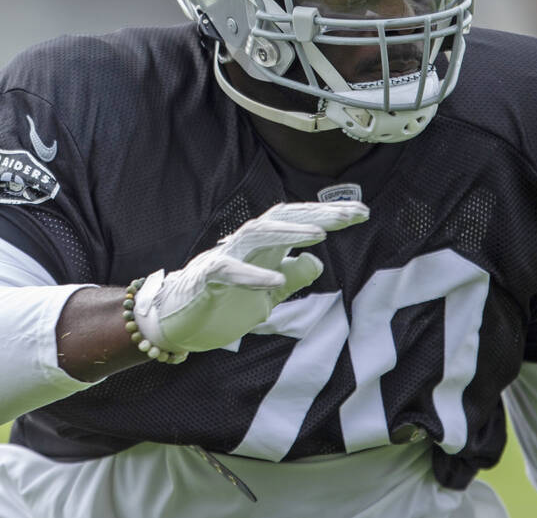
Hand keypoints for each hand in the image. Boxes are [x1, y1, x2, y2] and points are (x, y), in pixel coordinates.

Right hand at [133, 201, 368, 352]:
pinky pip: (228, 272)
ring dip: (288, 234)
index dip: (328, 215)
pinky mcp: (205, 279)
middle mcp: (244, 245)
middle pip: (283, 219)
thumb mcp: (266, 295)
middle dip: (318, 215)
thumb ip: (290, 278)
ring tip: (320, 235)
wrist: (175, 323)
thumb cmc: (220, 304)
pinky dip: (251, 275)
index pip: (297, 222)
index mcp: (262, 248)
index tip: (361, 213)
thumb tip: (316, 262)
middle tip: (353, 214)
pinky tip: (274, 280)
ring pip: (257, 235)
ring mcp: (224, 258)